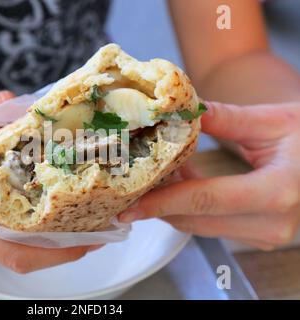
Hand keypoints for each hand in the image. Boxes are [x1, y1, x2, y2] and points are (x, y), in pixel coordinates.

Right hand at [0, 91, 95, 272]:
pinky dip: (24, 239)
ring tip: (80, 223)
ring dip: (47, 245)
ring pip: (10, 257)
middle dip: (63, 249)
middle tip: (99, 230)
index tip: (91, 240)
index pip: (14, 249)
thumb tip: (28, 105)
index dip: (58, 251)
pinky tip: (42, 219)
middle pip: (20, 259)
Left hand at [120, 101, 299, 249]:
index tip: (130, 206)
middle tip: (130, 187)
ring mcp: (267, 234)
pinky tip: (177, 185)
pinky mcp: (259, 235)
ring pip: (201, 227)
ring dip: (172, 207)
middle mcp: (272, 222)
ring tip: (151, 179)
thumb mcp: (273, 121)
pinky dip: (190, 209)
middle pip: (197, 219)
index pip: (205, 200)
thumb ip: (227, 118)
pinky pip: (213, 226)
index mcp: (276, 191)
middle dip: (159, 205)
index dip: (163, 202)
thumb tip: (184, 111)